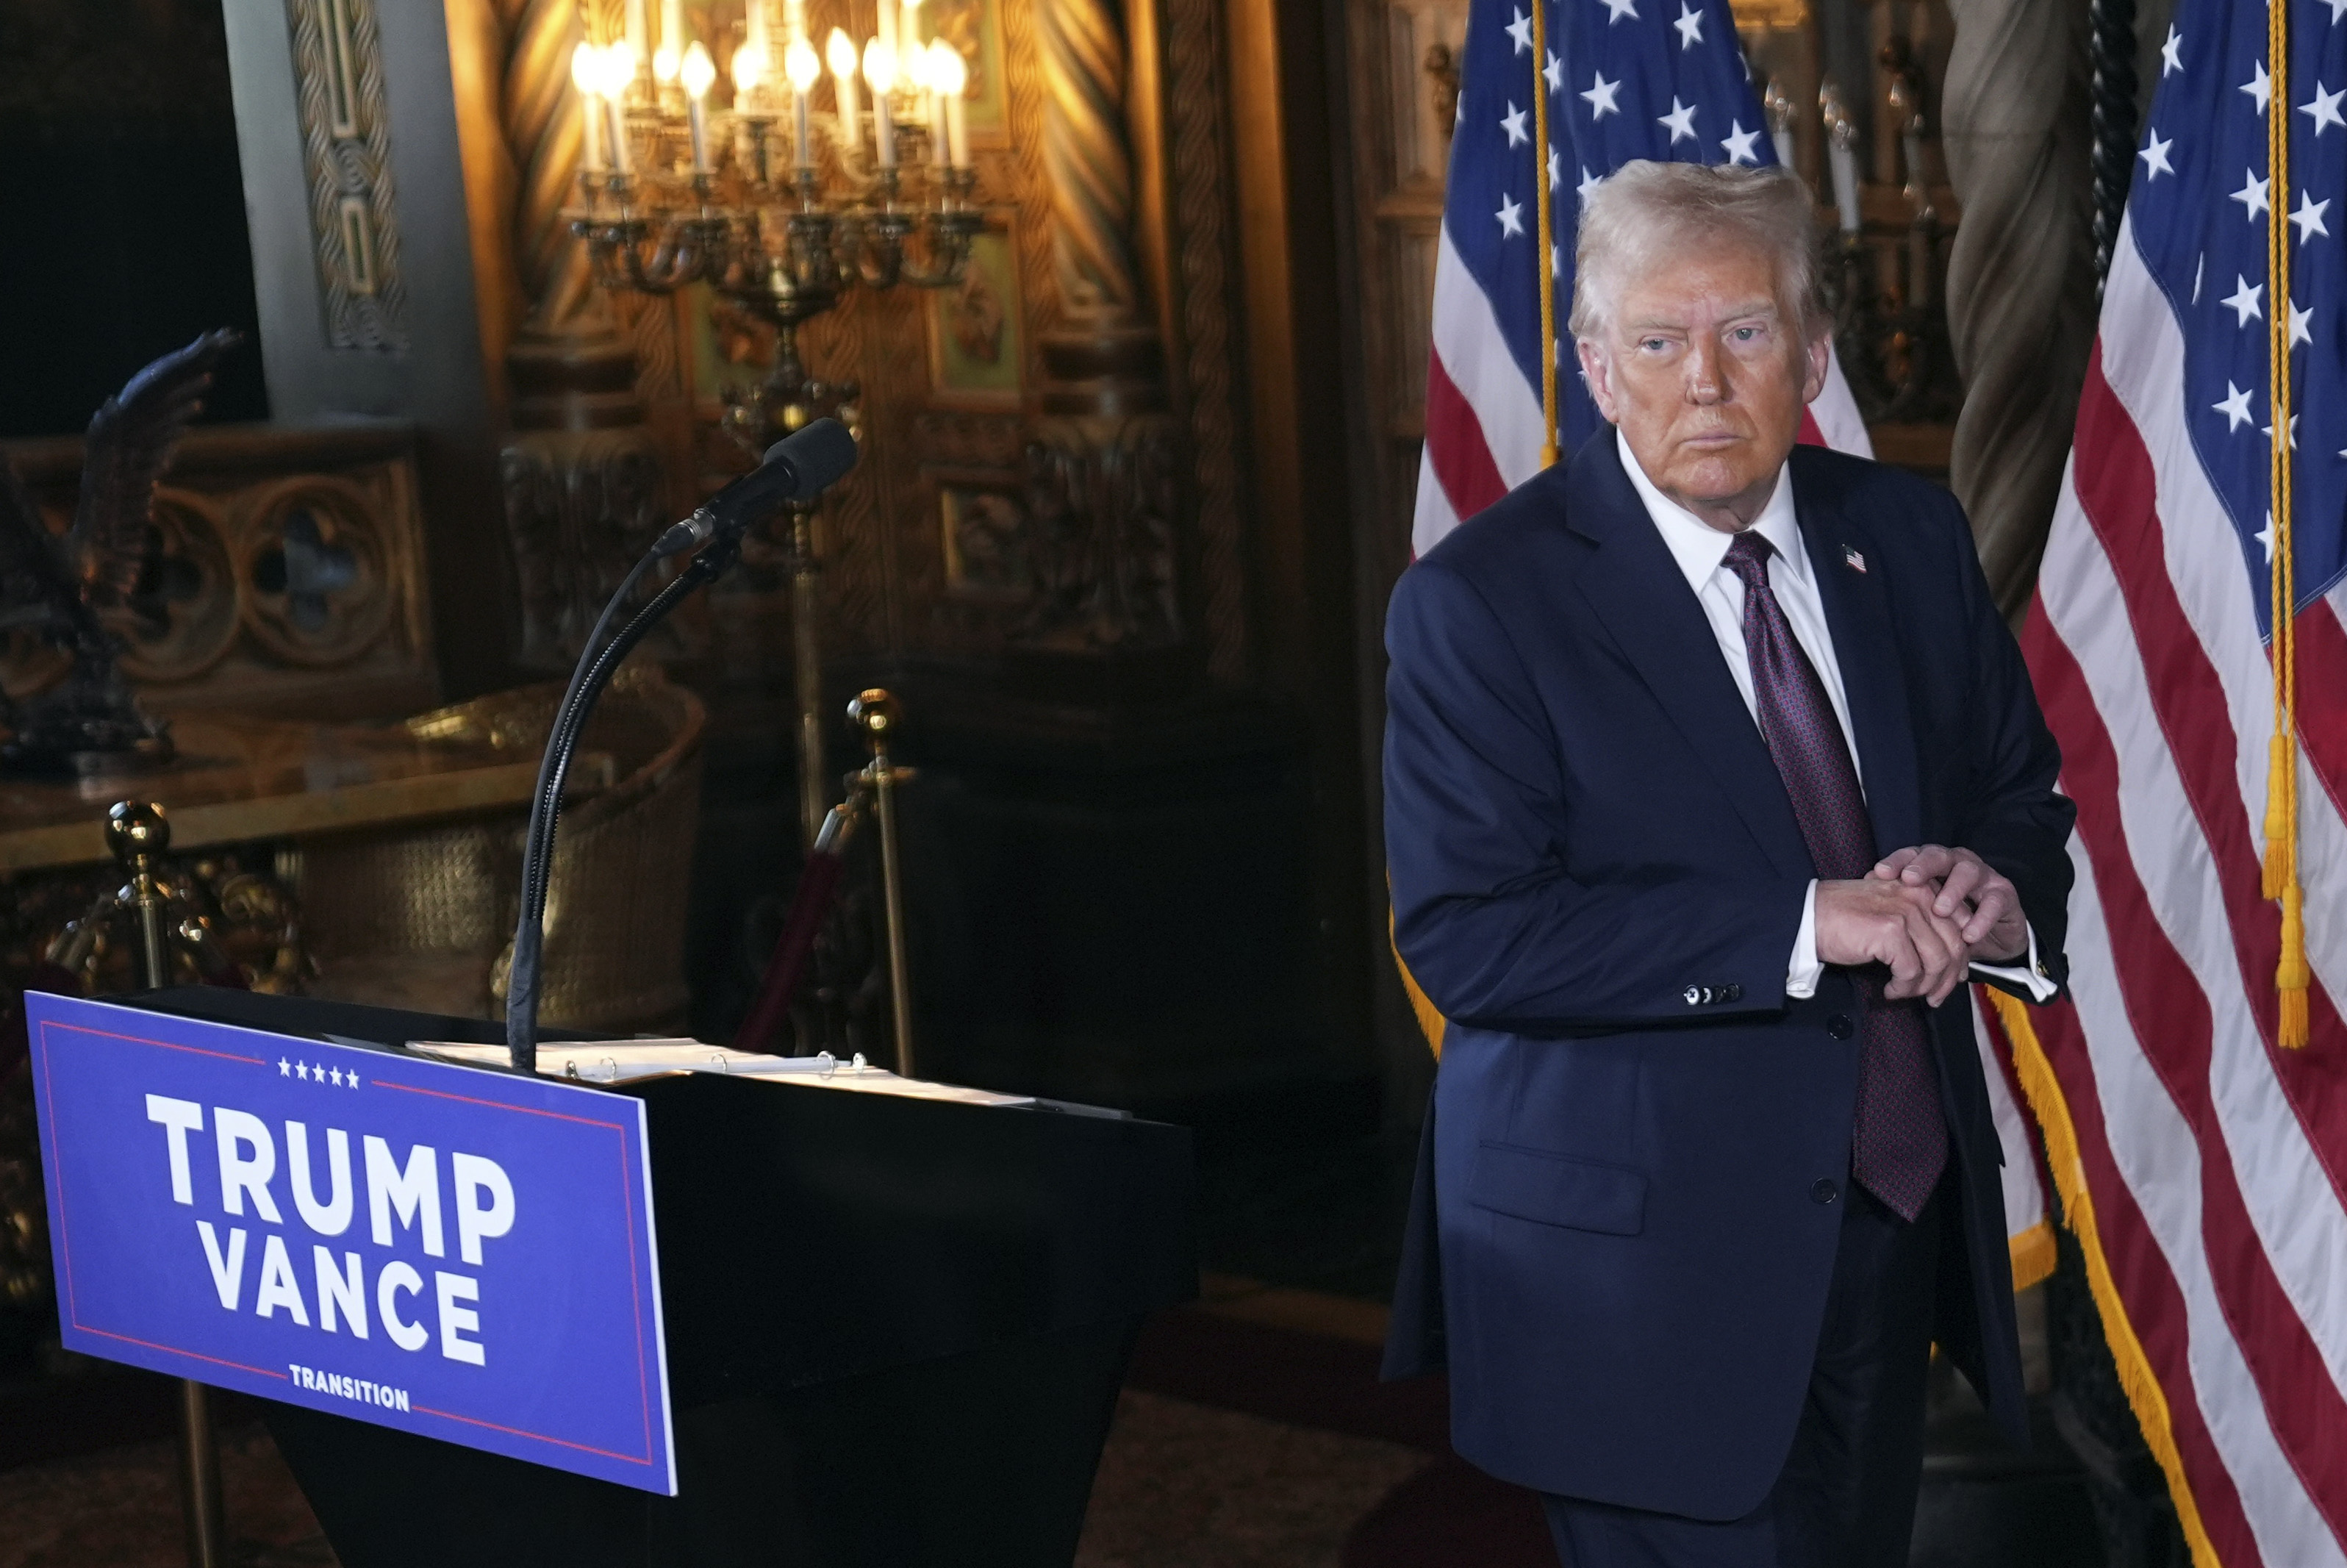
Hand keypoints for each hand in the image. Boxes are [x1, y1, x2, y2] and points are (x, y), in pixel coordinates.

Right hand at [1814, 877, 1975, 1005]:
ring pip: (1936, 962)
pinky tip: (1889, 990)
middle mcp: (1920, 895)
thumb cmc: (1845, 918)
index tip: (1948, 979)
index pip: (1959, 927)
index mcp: (1923, 888)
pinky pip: (1911, 971)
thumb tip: (1947, 960)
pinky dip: (1903, 988)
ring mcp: (1906, 912)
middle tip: (1933, 998)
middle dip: (1946, 980)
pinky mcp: (1890, 931)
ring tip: (1905, 994)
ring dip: (1924, 987)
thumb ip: (1919, 924)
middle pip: (1954, 947)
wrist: (1807, 916)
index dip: (1959, 959)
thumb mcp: (1890, 911)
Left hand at [1870, 844, 2026, 966]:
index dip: (1896, 861)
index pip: (1912, 854)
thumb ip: (1898, 898)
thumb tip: (1863, 889)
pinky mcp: (2004, 894)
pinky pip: (1995, 902)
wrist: (1990, 933)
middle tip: (1909, 880)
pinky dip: (1981, 918)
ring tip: (1939, 910)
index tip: (1878, 873)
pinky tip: (1968, 934)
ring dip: (1953, 890)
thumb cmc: (1947, 918)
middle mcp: (1957, 863)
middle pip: (1939, 855)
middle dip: (1923, 866)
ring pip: (1968, 872)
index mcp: (1934, 863)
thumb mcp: (1922, 910)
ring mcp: (1983, 875)